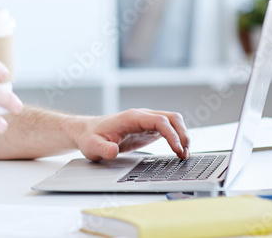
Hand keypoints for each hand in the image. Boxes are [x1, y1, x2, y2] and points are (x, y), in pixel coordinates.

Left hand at [70, 108, 189, 160]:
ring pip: (173, 121)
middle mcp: (141, 116)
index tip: (178, 150)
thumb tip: (112, 151)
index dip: (171, 134)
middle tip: (185, 154)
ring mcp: (146, 121)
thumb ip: (103, 149)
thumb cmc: (90, 137)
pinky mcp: (148, 128)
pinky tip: (178, 151)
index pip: (159, 121)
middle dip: (183, 135)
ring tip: (184, 154)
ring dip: (183, 135)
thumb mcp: (93, 146)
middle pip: (171, 118)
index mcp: (131, 118)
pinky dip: (177, 137)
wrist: (87, 131)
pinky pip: (168, 128)